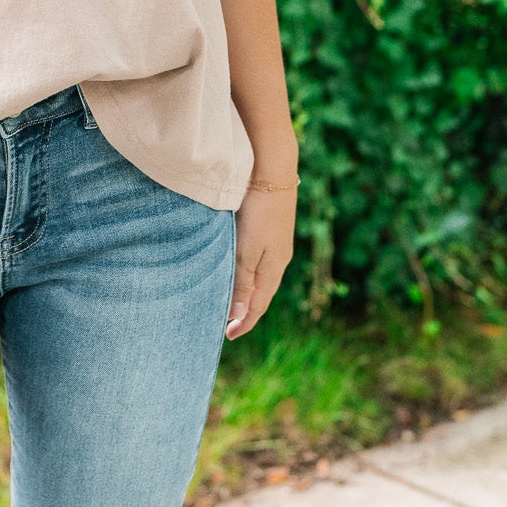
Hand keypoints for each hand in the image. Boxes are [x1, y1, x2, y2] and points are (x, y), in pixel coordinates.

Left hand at [225, 182, 296, 340]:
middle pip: (262, 294)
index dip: (244, 322)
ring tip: (232, 301)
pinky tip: (239, 269)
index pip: (258, 305)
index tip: (228, 336)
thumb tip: (240, 315)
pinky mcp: (272, 230)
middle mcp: (278, 260)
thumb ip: (243, 281)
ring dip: (247, 292)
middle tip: (227, 323)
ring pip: (261, 278)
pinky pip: (260, 262)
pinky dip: (248, 274)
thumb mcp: (247, 249)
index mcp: (273, 268)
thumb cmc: (258, 210)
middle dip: (246, 311)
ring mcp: (277, 245)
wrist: (273, 170)